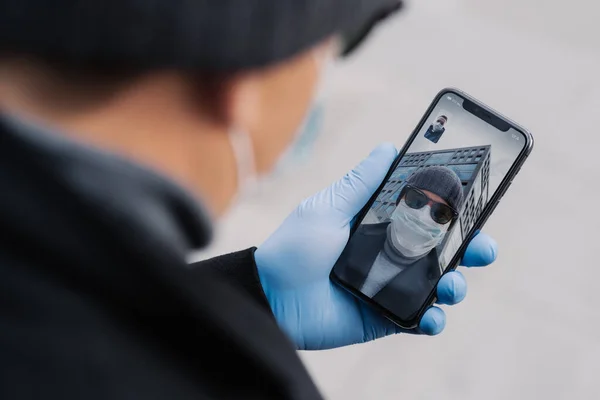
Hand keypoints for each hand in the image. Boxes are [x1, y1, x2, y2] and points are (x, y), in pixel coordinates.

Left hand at [254, 144, 496, 349]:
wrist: (270, 296)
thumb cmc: (294, 246)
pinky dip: (433, 320)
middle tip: (483, 248)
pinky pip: (419, 321)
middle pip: (443, 251)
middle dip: (471, 248)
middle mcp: (390, 255)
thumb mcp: (328, 207)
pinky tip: (433, 315)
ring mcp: (390, 287)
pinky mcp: (384, 317)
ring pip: (439, 286)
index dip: (456, 212)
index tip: (478, 203)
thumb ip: (361, 183)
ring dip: (457, 285)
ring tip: (453, 284)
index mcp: (380, 225)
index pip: (427, 216)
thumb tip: (388, 147)